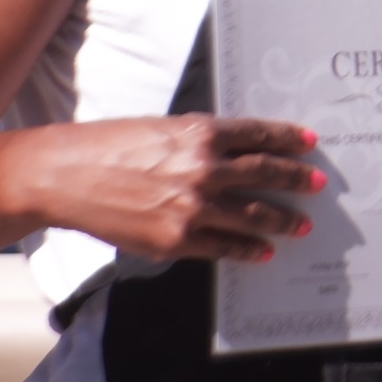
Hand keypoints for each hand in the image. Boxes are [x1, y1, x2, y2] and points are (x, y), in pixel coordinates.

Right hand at [10, 115, 324, 264]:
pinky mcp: (175, 239)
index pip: (259, 135)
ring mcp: (192, 206)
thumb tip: (238, 155)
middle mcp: (203, 168)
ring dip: (280, 220)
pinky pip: (224, 247)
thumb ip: (201, 141)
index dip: (288, 139)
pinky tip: (262, 252)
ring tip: (300, 225)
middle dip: (296, 180)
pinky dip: (248, 250)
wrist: (65, 176)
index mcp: (201, 132)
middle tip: (317, 186)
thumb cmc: (110, 145)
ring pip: (251, 215)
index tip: (310, 144)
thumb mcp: (163, 129)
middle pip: (265, 173)